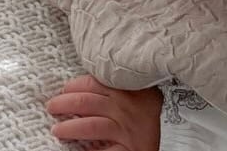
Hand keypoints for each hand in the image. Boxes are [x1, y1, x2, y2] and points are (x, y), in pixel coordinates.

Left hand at [46, 75, 162, 150]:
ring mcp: (126, 129)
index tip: (63, 90)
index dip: (73, 86)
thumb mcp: (136, 93)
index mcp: (126, 90)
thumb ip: (113, 87)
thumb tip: (78, 87)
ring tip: (57, 131)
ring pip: (91, 125)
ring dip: (70, 128)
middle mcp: (126, 108)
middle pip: (86, 102)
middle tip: (52, 108)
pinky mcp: (128, 149)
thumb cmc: (149, 113)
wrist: (175, 137)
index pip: (92, 83)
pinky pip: (103, 150)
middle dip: (64, 104)